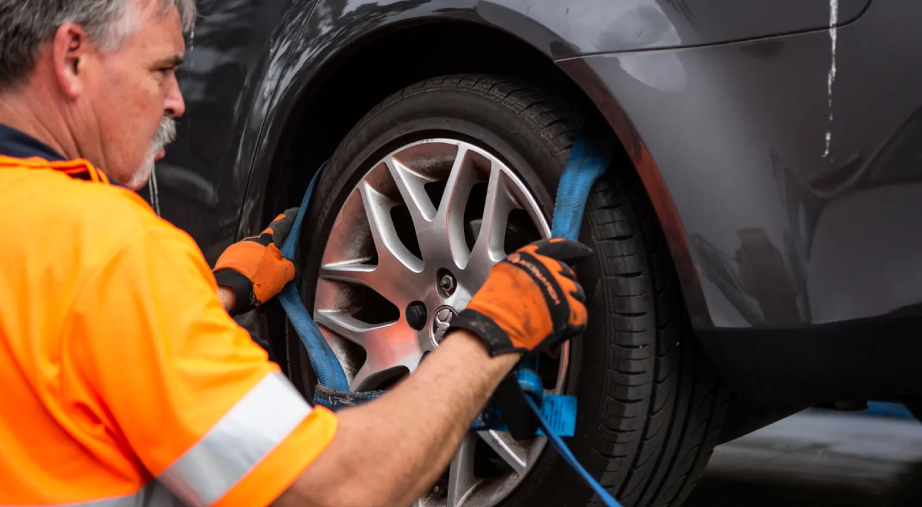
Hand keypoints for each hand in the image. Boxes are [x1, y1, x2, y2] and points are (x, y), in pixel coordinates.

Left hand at [214, 208, 297, 315]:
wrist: (230, 289)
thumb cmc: (259, 279)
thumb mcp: (284, 274)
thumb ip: (289, 265)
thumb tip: (287, 265)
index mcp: (266, 240)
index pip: (278, 226)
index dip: (286, 220)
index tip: (290, 213)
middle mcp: (250, 240)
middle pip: (264, 243)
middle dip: (269, 252)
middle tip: (275, 267)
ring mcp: (236, 249)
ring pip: (251, 253)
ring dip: (256, 262)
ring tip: (260, 278)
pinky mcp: (226, 259)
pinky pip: (240, 261)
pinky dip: (245, 268)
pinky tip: (248, 280)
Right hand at [448, 238, 590, 356]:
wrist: (497, 327)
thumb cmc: (494, 305)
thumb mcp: (504, 273)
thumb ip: (524, 268)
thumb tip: (532, 273)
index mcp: (534, 257)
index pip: (562, 247)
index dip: (575, 250)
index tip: (584, 252)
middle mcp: (551, 269)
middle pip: (569, 274)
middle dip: (563, 286)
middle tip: (551, 300)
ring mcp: (562, 289)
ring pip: (577, 295)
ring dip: (568, 305)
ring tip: (552, 317)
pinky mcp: (571, 311)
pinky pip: (579, 315)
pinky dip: (571, 324)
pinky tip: (558, 329)